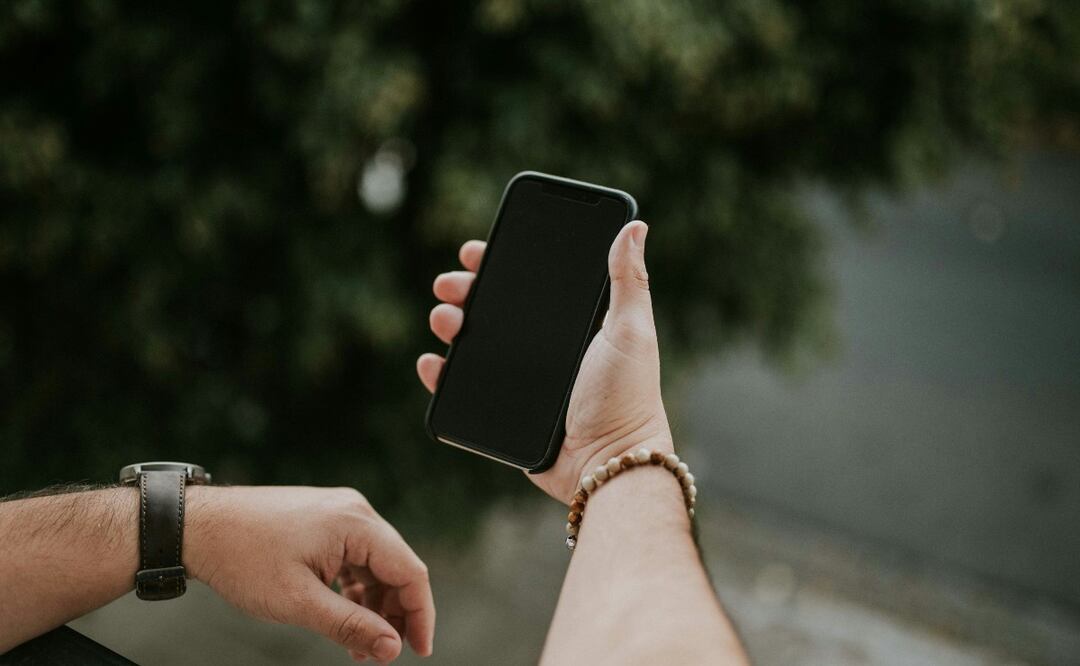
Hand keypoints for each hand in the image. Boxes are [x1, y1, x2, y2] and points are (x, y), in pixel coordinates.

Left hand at [184, 486, 433, 662]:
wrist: (199, 527)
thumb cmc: (242, 556)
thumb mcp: (299, 602)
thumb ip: (351, 625)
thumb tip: (391, 648)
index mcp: (356, 524)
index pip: (410, 571)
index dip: (420, 614)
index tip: (418, 651)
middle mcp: (355, 513)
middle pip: (397, 568)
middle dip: (395, 614)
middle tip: (383, 653)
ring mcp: (340, 515)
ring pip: (376, 566)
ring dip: (374, 606)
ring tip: (360, 644)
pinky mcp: (325, 522)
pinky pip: (355, 558)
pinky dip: (355, 590)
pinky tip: (345, 616)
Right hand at [418, 221, 672, 502]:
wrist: (607, 464)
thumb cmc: (628, 398)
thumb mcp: (631, 331)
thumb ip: (629, 280)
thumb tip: (634, 225)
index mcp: (574, 323)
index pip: (532, 282)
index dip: (502, 262)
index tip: (476, 250)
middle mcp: (546, 348)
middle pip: (495, 307)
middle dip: (466, 289)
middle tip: (449, 284)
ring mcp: (523, 380)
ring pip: (474, 343)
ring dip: (450, 323)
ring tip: (443, 319)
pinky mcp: (506, 411)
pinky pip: (464, 387)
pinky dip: (442, 374)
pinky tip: (432, 362)